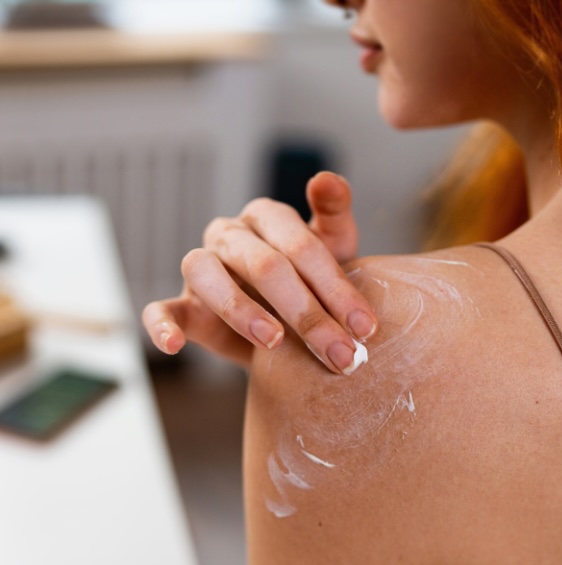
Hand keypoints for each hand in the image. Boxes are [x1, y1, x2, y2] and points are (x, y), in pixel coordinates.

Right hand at [142, 172, 376, 372]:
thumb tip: (328, 179)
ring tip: (274, 341)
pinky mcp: (184, 304)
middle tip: (339, 353)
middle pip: (264, 265)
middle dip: (307, 314)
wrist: (286, 325)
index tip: (365, 328)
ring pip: (208, 276)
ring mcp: (201, 268)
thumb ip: (334, 214)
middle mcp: (230, 235)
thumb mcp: (334, 249)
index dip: (336, 288)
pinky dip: (162, 325)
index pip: (301, 246)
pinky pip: (160, 309)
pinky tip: (175, 343)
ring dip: (242, 311)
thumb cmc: (311, 281)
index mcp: (268, 217)